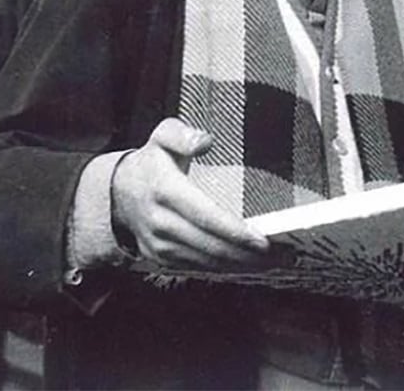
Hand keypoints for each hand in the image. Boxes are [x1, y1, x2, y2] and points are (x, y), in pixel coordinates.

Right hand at [111, 117, 268, 268]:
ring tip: (280, 261)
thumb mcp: (162, 136)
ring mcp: (161, 245)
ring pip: (209, 262)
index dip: (235, 232)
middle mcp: (162, 222)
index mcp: (165, 190)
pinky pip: (201, 267)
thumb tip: (204, 141)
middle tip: (287, 255)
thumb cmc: (151, 161)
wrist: (117, 193)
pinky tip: (253, 264)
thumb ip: (182, 135)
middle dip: (251, 254)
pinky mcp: (164, 259)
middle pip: (212, 245)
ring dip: (246, 265)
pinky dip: (229, 268)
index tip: (264, 240)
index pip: (205, 216)